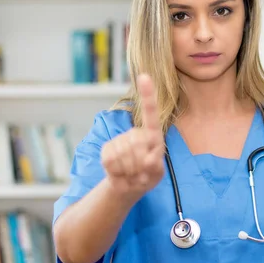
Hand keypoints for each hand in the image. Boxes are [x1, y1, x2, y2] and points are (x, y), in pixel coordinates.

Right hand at [101, 73, 164, 199]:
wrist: (129, 186)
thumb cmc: (148, 175)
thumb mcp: (156, 173)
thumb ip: (155, 166)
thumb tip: (148, 159)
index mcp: (152, 135)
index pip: (150, 113)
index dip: (147, 95)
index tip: (144, 76)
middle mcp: (136, 133)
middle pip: (137, 143)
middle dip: (141, 163)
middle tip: (142, 173)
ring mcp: (120, 140)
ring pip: (124, 155)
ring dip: (130, 171)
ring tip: (133, 173)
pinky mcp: (107, 149)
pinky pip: (111, 161)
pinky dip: (118, 172)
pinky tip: (122, 173)